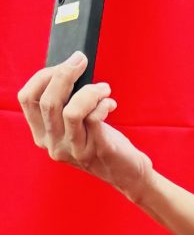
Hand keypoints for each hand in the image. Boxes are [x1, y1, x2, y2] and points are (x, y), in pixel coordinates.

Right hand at [18, 55, 153, 197]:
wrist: (126, 173)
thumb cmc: (101, 140)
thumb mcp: (74, 124)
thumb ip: (64, 102)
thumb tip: (68, 67)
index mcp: (42, 134)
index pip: (27, 99)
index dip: (43, 76)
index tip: (64, 64)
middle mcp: (52, 144)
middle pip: (47, 101)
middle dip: (64, 74)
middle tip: (81, 61)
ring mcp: (73, 150)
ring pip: (69, 111)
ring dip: (88, 91)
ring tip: (103, 89)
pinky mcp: (96, 150)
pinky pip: (93, 119)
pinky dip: (102, 103)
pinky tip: (110, 103)